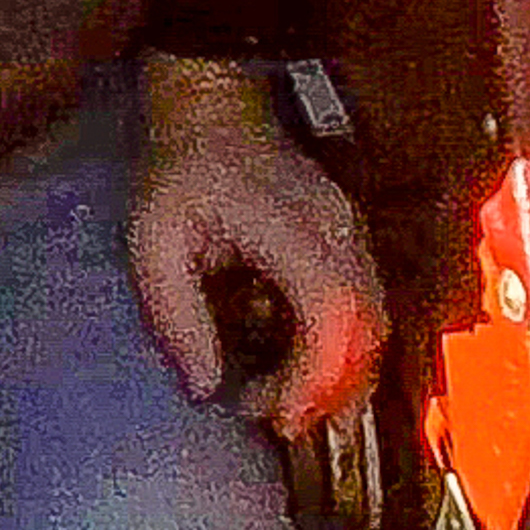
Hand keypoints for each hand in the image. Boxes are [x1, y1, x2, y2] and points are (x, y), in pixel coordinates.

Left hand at [127, 52, 388, 439]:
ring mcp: (352, 233)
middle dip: (332, 391)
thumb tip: (206, 388)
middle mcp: (338, 232)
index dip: (316, 378)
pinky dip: (342, 349)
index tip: (280, 416)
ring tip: (287, 403)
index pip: (333, 314)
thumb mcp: (154, 244)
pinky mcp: (351, 239)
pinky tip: (301, 368)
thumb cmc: (180, 173)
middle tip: (279, 420)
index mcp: (292, 229)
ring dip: (341, 375)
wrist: (213, 110)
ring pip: (376, 323)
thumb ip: (177, 317)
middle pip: (368, 329)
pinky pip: (366, 307)